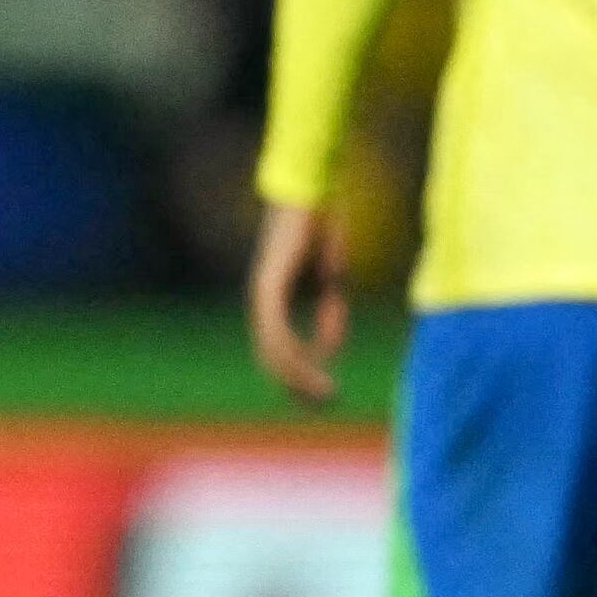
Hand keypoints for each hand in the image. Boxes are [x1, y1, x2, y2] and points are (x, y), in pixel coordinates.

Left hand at [247, 201, 348, 405]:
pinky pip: (277, 329)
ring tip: (325, 391)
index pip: (279, 352)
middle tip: (325, 403)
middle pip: (273, 359)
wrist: (313, 192)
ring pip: (274, 350)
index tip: (325, 396)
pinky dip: (295, 350)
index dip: (301, 377)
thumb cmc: (321, 227)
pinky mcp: (269, 285)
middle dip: (299, 385)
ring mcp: (263, 294)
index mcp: (275, 301)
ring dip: (299, 375)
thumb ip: (330, 311)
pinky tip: (314, 364)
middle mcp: (263, 301)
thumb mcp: (333, 278)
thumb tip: (327, 347)